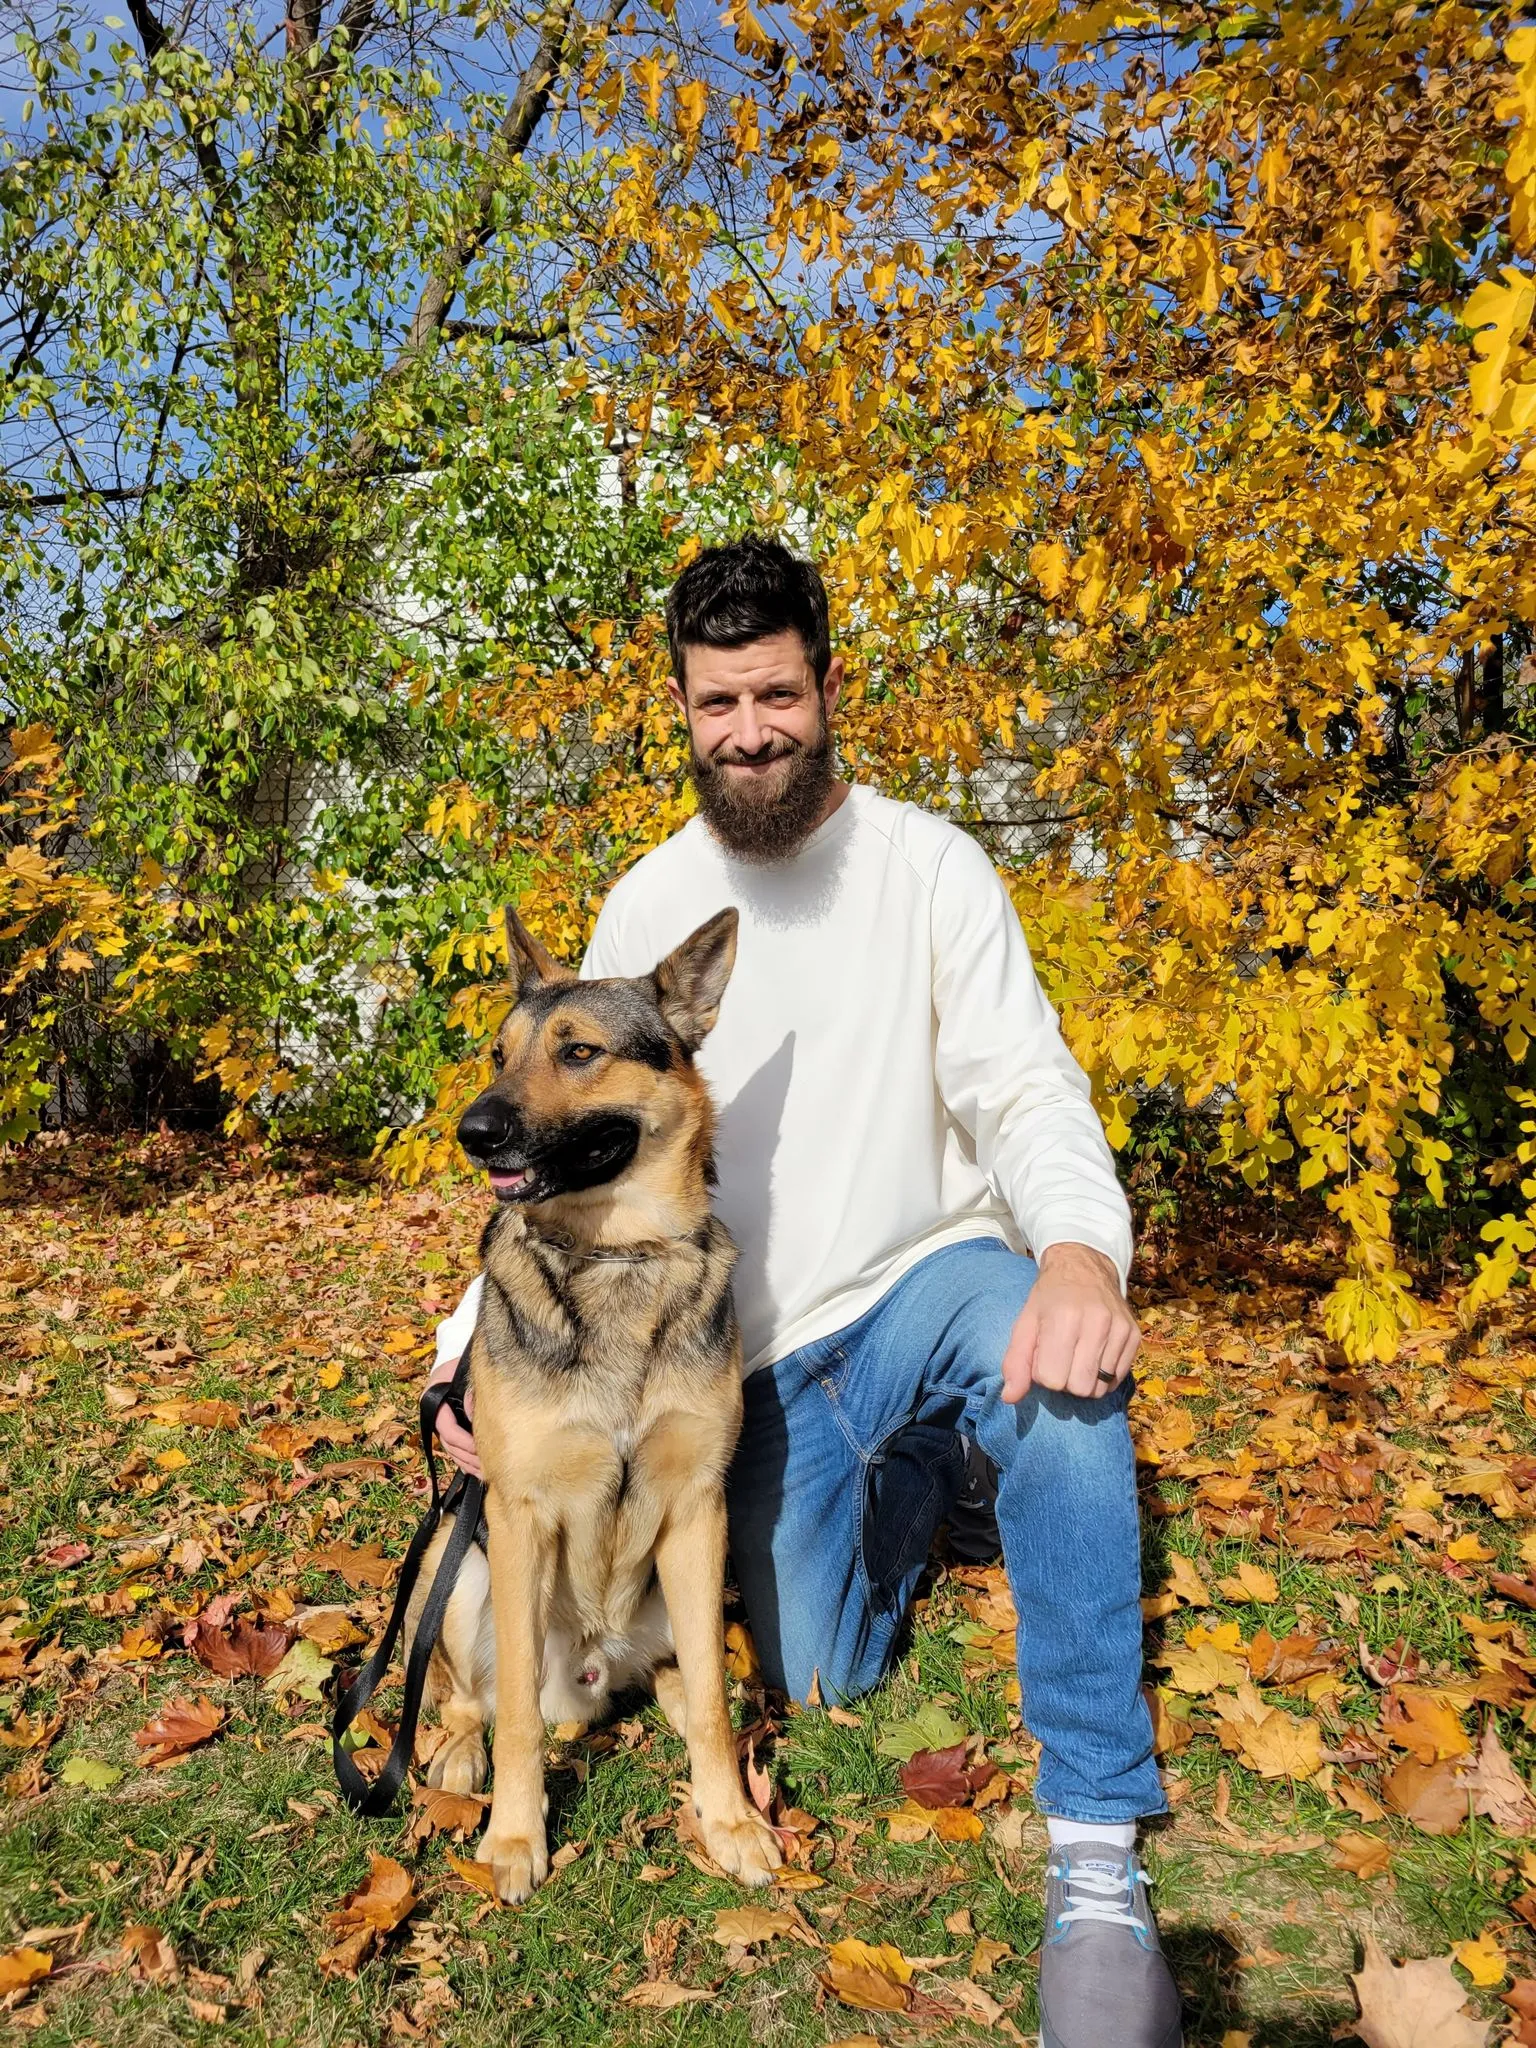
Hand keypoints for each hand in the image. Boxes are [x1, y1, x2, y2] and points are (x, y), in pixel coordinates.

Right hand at [426, 1351, 481, 1477]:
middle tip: (486, 1467)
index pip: (447, 1428)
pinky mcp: (450, 1427)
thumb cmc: (463, 1362)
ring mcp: (441, 1422)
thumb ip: (470, 1389)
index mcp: (433, 1399)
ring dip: (467, 1463)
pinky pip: (455, 1449)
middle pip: (449, 1444)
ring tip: (484, 1473)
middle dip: (468, 1457)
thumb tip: (475, 1411)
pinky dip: (466, 1461)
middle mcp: (434, 1413)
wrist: (461, 1359)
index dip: (463, 1441)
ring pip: (452, 1450)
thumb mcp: (465, 1370)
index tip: (479, 1449)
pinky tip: (477, 1470)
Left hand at [1001, 1243, 1140, 1403]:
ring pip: (1100, 1388)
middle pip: (1078, 1387)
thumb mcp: (1025, 1323)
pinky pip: (1117, 1380)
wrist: (1084, 1267)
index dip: (1043, 1372)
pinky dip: (1103, 1376)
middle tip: (1062, 1357)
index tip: (1044, 1354)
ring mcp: (1120, 1329)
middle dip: (1065, 1380)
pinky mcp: (1135, 1336)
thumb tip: (1009, 1398)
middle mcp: (1096, 1323)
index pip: (1051, 1379)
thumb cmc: (1050, 1298)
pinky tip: (1094, 1355)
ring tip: (1078, 1355)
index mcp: (1063, 1318)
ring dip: (1085, 1380)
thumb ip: (1016, 1362)